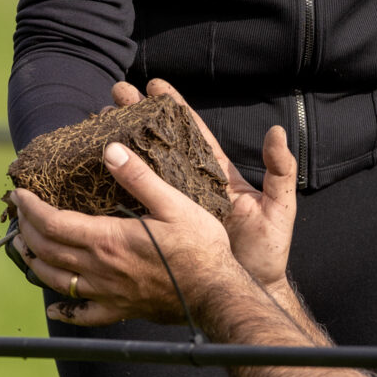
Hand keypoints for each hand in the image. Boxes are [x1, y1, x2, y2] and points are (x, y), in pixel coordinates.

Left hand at [12, 147, 238, 327]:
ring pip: (55, 280)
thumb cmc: (200, 248)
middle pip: (47, 250)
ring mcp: (107, 293)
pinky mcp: (119, 310)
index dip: (30, 207)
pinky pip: (82, 315)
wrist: (216, 294)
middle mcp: (100, 269)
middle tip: (18, 214)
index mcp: (108, 240)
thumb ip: (139, 177)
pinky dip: (63, 311)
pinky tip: (54, 309)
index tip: (19, 194)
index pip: (53, 223)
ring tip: (24, 246)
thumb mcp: (174, 203)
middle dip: (26, 230)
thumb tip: (111, 150)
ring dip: (34, 262)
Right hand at [110, 80, 296, 294]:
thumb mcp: (279, 209)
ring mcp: (176, 206)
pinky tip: (96, 174)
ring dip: (122, 146)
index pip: (193, 133)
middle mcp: (193, 186)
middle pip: (161, 144)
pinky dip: (118, 187)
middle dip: (138, 118)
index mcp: (217, 176)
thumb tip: (276, 132)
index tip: (153, 85)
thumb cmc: (267, 251)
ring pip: (144, 169)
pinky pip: (138, 202)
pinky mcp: (163, 228)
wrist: (246, 292)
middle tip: (114, 97)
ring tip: (99, 125)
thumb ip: (280, 171)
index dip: (174, 108)